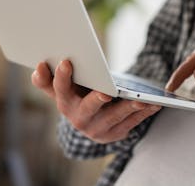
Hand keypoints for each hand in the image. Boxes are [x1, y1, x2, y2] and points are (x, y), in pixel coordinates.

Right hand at [32, 60, 160, 142]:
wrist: (91, 123)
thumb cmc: (78, 96)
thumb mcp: (63, 88)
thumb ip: (49, 79)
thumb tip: (39, 66)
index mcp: (64, 102)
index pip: (59, 89)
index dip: (61, 77)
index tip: (66, 62)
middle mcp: (79, 118)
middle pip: (88, 108)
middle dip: (96, 100)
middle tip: (106, 93)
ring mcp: (98, 129)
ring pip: (114, 117)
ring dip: (128, 108)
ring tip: (141, 100)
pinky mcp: (115, 134)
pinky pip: (132, 123)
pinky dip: (144, 113)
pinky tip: (155, 104)